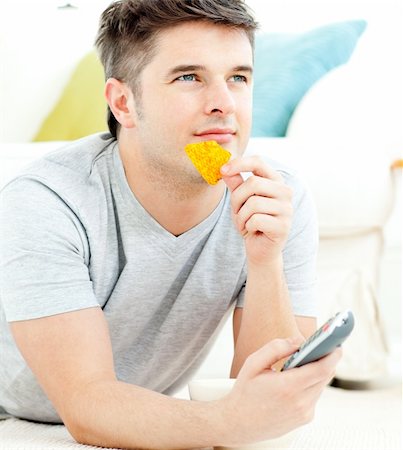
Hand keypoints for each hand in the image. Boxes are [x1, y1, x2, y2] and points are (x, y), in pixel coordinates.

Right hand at [218, 338, 341, 445]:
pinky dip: (310, 384)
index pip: (322, 369)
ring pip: (320, 386)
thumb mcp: (254, 363)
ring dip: (317, 372)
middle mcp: (300, 402)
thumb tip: (298, 341)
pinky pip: (314, 396)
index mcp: (288, 387)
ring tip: (307, 360)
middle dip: (326, 359)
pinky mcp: (304, 418)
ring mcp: (304, 413)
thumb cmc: (245, 392)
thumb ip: (276, 348)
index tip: (336, 343)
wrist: (238, 423)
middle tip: (323, 345)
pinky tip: (297, 379)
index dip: (332, 354)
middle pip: (325, 376)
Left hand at [221, 156, 292, 266]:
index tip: (222, 170)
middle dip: (237, 198)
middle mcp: (285, 192)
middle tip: (236, 211)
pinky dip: (247, 226)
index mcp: (275, 181)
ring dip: (241, 216)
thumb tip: (224, 168)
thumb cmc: (251, 222)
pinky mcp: (283, 226)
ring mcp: (287, 209)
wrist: (260, 249)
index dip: (239, 163)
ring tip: (244, 223)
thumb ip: (235, 184)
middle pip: (253, 183)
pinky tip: (252, 231)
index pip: (258, 162)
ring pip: (253, 203)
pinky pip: (256, 220)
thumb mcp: (240, 200)